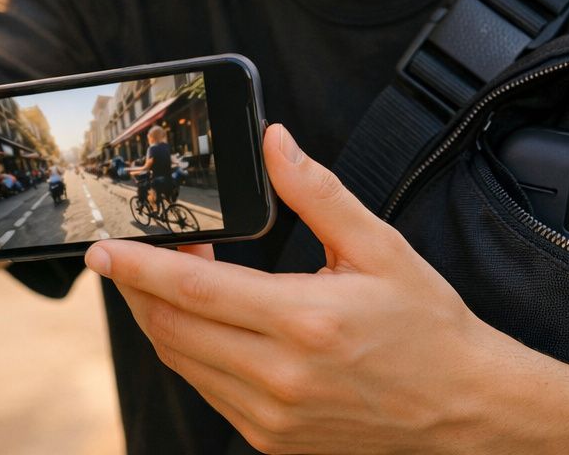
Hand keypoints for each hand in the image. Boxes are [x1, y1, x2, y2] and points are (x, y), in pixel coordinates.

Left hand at [85, 124, 556, 453]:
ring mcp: (272, 416)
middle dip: (138, 287)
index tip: (102, 247)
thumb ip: (317, 192)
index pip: (192, 292)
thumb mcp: (379, 246)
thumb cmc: (427, 326)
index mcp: (304, 321)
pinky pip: (207, 389)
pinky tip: (206, 320)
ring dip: (161, 318)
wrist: (465, 408)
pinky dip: (191, 351)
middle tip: (135, 250)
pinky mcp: (272, 438)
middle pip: (170, 329)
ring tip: (174, 278)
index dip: (137, 266)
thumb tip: (273, 142)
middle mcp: (279, 376)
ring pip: (181, 362)